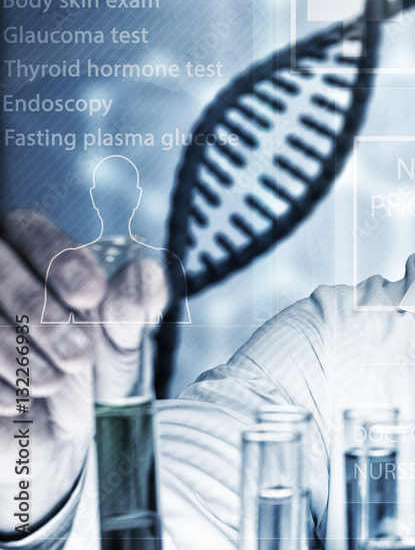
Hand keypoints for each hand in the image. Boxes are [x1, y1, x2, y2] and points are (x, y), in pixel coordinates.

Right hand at [0, 209, 166, 533]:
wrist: (56, 441)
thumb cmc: (88, 378)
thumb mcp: (120, 344)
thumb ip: (133, 308)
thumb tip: (143, 275)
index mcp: (28, 253)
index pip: (30, 230)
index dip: (59, 259)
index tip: (91, 295)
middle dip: (40, 312)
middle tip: (78, 355)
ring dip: (13, 348)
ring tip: (53, 382)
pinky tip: (18, 402)